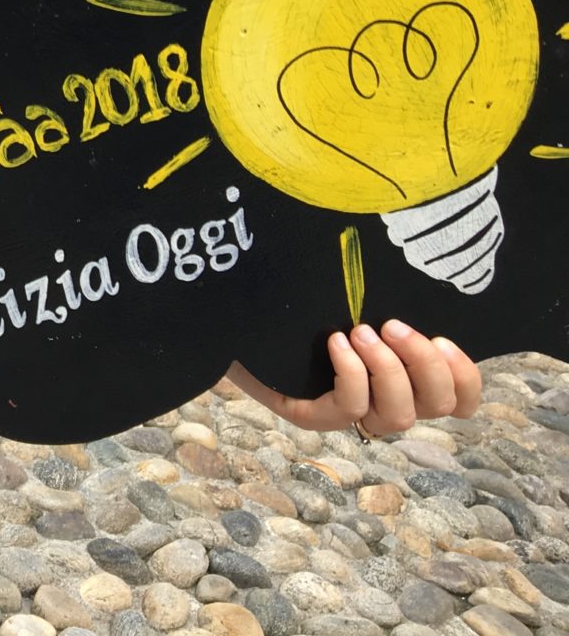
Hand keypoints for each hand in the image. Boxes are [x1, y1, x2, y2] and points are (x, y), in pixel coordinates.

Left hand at [228, 320, 479, 433]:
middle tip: (392, 325)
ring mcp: (347, 415)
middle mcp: (382, 404)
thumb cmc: (301, 304)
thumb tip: (419, 282)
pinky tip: (335, 343)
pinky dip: (351, 373)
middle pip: (438, 406)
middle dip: (425, 363)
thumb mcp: (351, 300)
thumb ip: (386, 302)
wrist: (235, 315)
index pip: (459, 401)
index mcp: (403, 379)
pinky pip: (349, 408)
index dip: (465, 377)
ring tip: (359, 332)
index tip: (444, 338)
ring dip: (387, 369)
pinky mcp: (312, 417)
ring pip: (399, 416)